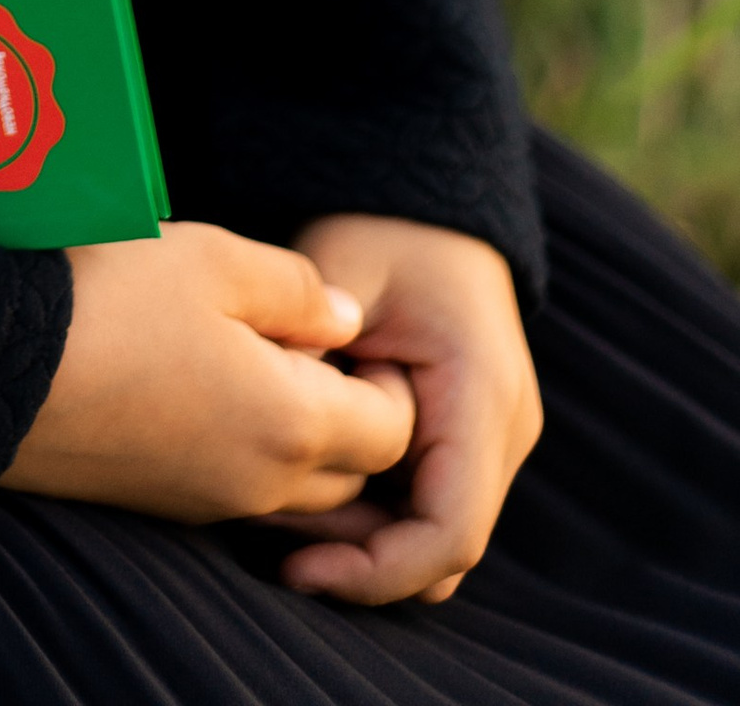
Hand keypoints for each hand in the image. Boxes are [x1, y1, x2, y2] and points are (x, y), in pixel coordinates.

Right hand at [0, 221, 416, 523]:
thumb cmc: (109, 301)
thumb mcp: (214, 259)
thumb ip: (299, 289)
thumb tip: (348, 321)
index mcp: (293, 424)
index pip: (395, 432)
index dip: (389, 379)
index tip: (348, 328)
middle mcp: (261, 482)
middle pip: (354, 472)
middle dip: (352, 414)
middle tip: (309, 341)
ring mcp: (207, 502)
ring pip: (295, 488)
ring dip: (299, 435)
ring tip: (254, 357)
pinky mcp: (159, 503)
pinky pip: (238, 486)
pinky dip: (246, 447)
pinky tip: (200, 384)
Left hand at [269, 214, 541, 607]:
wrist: (423, 205)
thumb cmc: (379, 230)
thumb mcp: (340, 276)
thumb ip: (317, 349)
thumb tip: (280, 423)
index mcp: (481, 396)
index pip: (449, 532)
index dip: (376, 570)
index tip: (299, 570)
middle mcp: (503, 431)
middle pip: (442, 551)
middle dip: (361, 562)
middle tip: (273, 543)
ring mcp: (491, 440)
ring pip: (436, 540)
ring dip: (365, 542)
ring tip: (282, 512)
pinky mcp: (466, 440)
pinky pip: (427, 508)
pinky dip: (373, 515)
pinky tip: (309, 484)